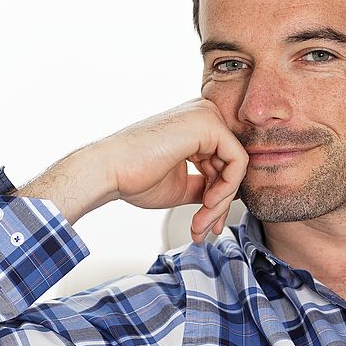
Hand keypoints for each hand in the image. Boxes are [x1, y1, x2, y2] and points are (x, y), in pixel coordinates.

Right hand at [15, 98, 247, 244]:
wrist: (108, 172)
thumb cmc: (134, 177)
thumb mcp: (182, 185)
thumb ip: (208, 186)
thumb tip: (232, 196)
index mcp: (195, 126)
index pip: (223, 163)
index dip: (219, 197)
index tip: (207, 223)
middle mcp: (203, 115)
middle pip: (231, 165)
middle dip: (220, 204)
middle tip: (204, 229)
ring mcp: (206, 116)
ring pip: (236, 166)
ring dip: (220, 203)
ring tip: (200, 223)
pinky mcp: (208, 123)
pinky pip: (237, 161)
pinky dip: (226, 189)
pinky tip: (207, 203)